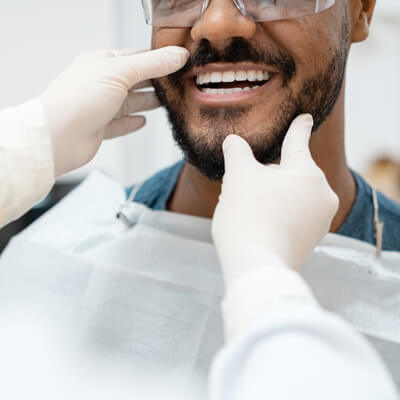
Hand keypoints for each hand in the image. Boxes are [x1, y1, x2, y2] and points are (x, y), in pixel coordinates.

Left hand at [40, 47, 188, 176]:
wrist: (57, 138)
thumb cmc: (78, 100)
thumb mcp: (120, 73)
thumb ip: (152, 65)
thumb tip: (178, 55)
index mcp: (101, 63)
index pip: (136, 57)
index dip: (157, 59)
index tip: (177, 62)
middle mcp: (100, 84)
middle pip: (134, 80)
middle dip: (155, 81)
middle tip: (176, 82)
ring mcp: (100, 107)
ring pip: (130, 102)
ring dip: (147, 102)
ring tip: (166, 100)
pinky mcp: (100, 128)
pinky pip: (121, 124)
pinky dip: (132, 122)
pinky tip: (142, 121)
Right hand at [212, 114, 338, 286]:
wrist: (256, 265)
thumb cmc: (248, 215)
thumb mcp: (238, 176)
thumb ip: (236, 152)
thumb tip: (232, 141)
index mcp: (308, 173)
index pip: (298, 142)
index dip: (298, 128)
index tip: (306, 117)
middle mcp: (322, 195)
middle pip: (290, 174)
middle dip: (269, 176)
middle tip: (245, 191)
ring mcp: (320, 221)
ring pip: (291, 196)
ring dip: (271, 197)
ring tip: (250, 211)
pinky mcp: (312, 240)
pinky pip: (294, 217)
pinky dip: (277, 215)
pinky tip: (260, 225)